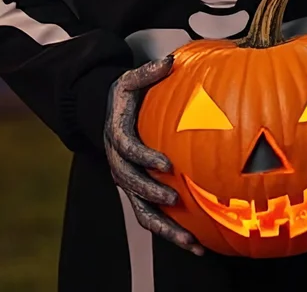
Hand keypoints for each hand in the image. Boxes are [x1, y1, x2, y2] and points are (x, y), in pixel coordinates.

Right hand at [105, 56, 203, 255]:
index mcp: (118, 138)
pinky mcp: (139, 195)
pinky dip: (171, 233)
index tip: (167, 164)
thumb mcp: (132, 80)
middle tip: (175, 200)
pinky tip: (197, 245)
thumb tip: (169, 61)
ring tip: (189, 242)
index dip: (145, 158)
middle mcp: (119, 165)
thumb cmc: (127, 96)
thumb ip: (148, 72)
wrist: (108, 115)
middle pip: (131, 187)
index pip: (129, 151)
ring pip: (141, 212)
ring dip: (164, 229)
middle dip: (152, 195)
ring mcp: (128, 183)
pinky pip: (152, 218)